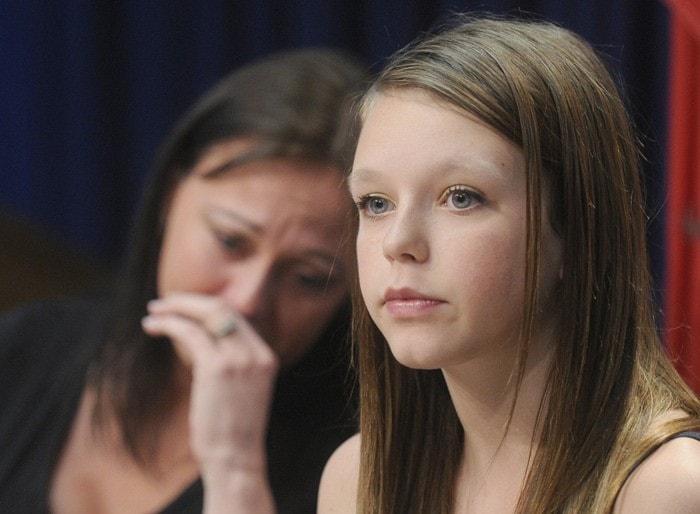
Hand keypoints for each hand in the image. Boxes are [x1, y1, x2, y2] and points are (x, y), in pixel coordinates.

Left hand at [142, 292, 277, 511]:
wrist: (236, 458)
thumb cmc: (232, 431)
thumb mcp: (241, 390)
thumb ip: (231, 364)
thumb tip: (200, 343)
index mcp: (266, 357)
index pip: (236, 318)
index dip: (206, 306)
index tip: (183, 306)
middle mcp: (256, 353)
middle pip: (223, 309)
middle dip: (189, 301)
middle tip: (163, 303)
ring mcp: (239, 359)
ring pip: (207, 314)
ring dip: (176, 309)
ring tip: (152, 313)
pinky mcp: (216, 368)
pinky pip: (190, 333)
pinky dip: (169, 324)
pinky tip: (153, 327)